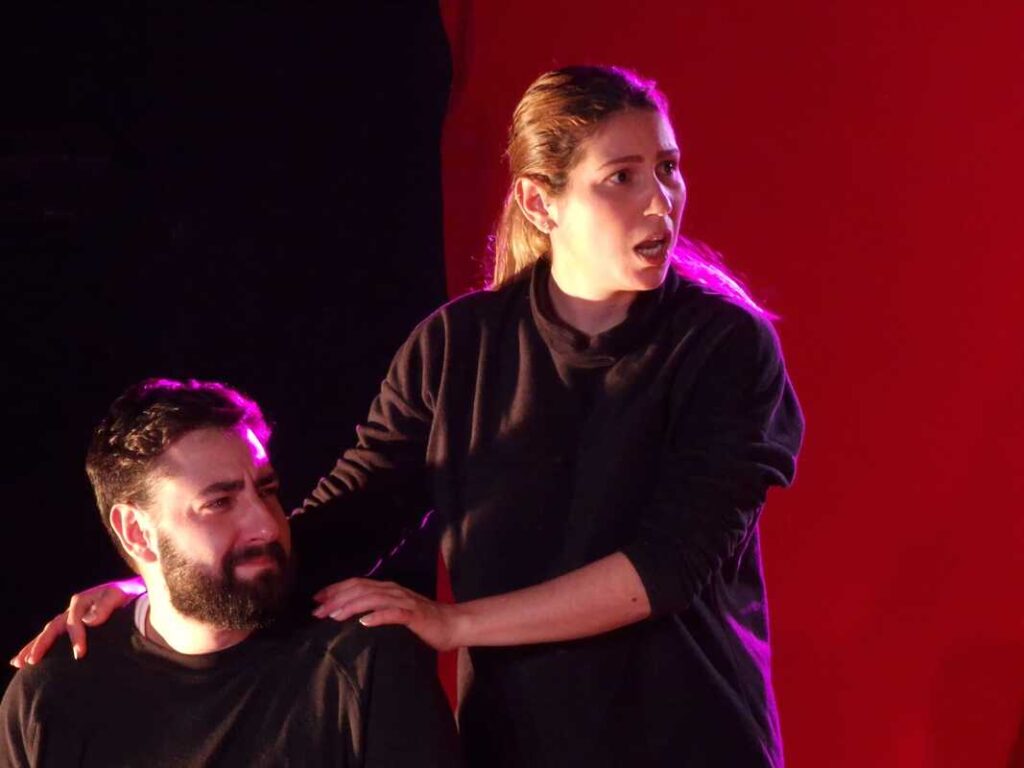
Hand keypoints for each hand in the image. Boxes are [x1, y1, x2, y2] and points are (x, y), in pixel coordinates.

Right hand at [9, 578, 144, 667]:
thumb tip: (88, 621)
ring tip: (19, 662)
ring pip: (47, 633)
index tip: (79, 654)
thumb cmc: (126, 596)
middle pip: (52, 627)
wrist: (129, 594)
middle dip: (42, 644)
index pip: (74, 622)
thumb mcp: (118, 595)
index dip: (75, 637)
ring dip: (33, 647)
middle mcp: (72, 610)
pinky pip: (52, 637)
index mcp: (81, 601)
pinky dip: (38, 647)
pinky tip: (24, 660)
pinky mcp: (71, 626)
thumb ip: (105, 605)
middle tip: (33, 661)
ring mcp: (69, 618)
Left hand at [312, 578, 461, 651]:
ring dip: (351, 606)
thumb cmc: (422, 622)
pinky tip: (365, 622)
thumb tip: (350, 618)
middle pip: (360, 589)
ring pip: (373, 599)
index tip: (316, 600)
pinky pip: (394, 614)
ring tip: (334, 616)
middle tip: (317, 611)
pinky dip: (378, 616)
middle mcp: (393, 590)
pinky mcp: (414, 615)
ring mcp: (404, 601)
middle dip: (336, 598)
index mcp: (387, 589)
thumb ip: (376, 611)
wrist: (453, 624)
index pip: (356, 584)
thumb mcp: (394, 612)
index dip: (335, 589)